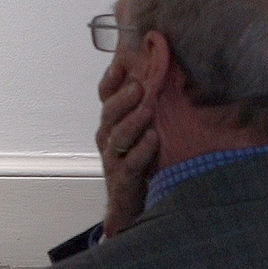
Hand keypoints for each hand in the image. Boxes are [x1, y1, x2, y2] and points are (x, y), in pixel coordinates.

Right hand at [94, 62, 157, 236]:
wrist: (131, 205)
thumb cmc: (140, 161)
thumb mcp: (141, 130)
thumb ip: (146, 104)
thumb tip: (162, 74)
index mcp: (111, 121)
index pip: (105, 95)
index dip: (111, 79)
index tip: (121, 63)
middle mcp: (107, 137)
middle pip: (109, 112)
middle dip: (123, 98)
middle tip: (139, 86)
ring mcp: (113, 158)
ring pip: (118, 136)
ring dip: (133, 121)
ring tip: (147, 109)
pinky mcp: (122, 178)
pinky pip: (130, 162)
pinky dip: (142, 150)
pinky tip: (153, 139)